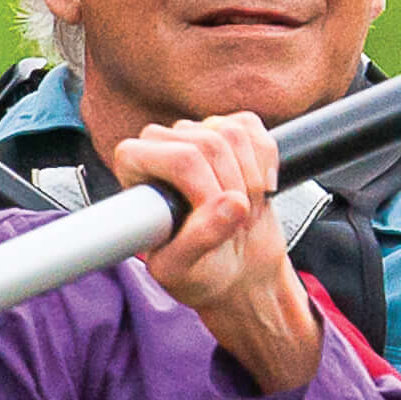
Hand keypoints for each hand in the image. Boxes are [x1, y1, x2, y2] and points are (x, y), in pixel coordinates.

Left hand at [114, 110, 321, 392]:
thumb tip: (232, 204)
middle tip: (235, 225)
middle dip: (233, 188)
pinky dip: (266, 162)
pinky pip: (253, 127)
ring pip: (233, 133)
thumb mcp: (185, 271)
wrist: (235, 271)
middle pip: (208, 143)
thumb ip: (199, 239)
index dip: (205, 188)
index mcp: (134, 169)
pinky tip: (258, 189)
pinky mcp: (230, 132)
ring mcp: (197, 134)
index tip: (213, 221)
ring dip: (251, 180)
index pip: (178, 158)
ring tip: (243, 212)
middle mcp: (161, 144)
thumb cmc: (198, 272)